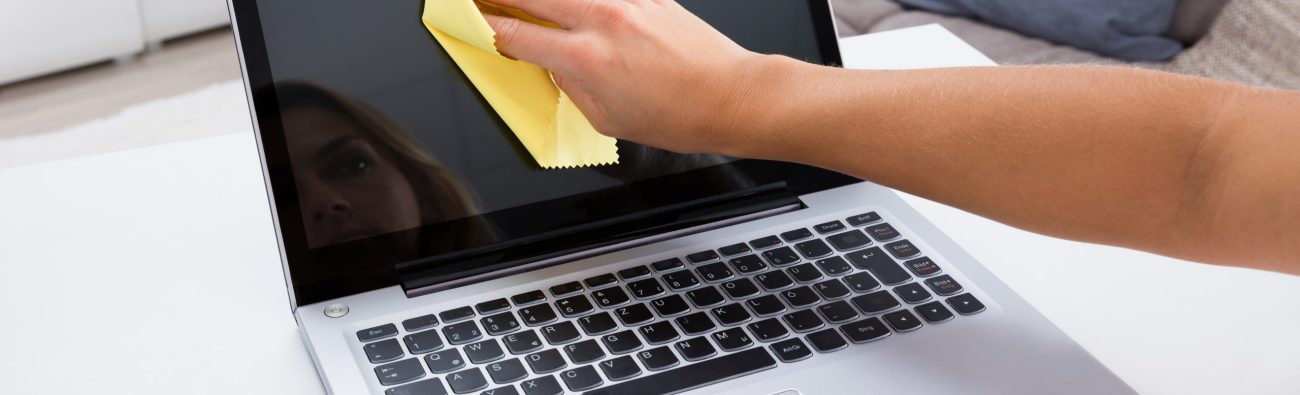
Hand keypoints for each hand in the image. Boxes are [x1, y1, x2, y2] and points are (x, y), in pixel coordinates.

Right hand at [483, 0, 774, 154]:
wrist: (732, 97)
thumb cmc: (679, 116)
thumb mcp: (607, 117)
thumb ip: (570, 86)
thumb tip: (551, 63)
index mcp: (584, 58)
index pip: (515, 34)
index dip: (485, 26)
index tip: (470, 20)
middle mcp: (601, 20)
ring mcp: (625, 0)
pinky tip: (569, 2)